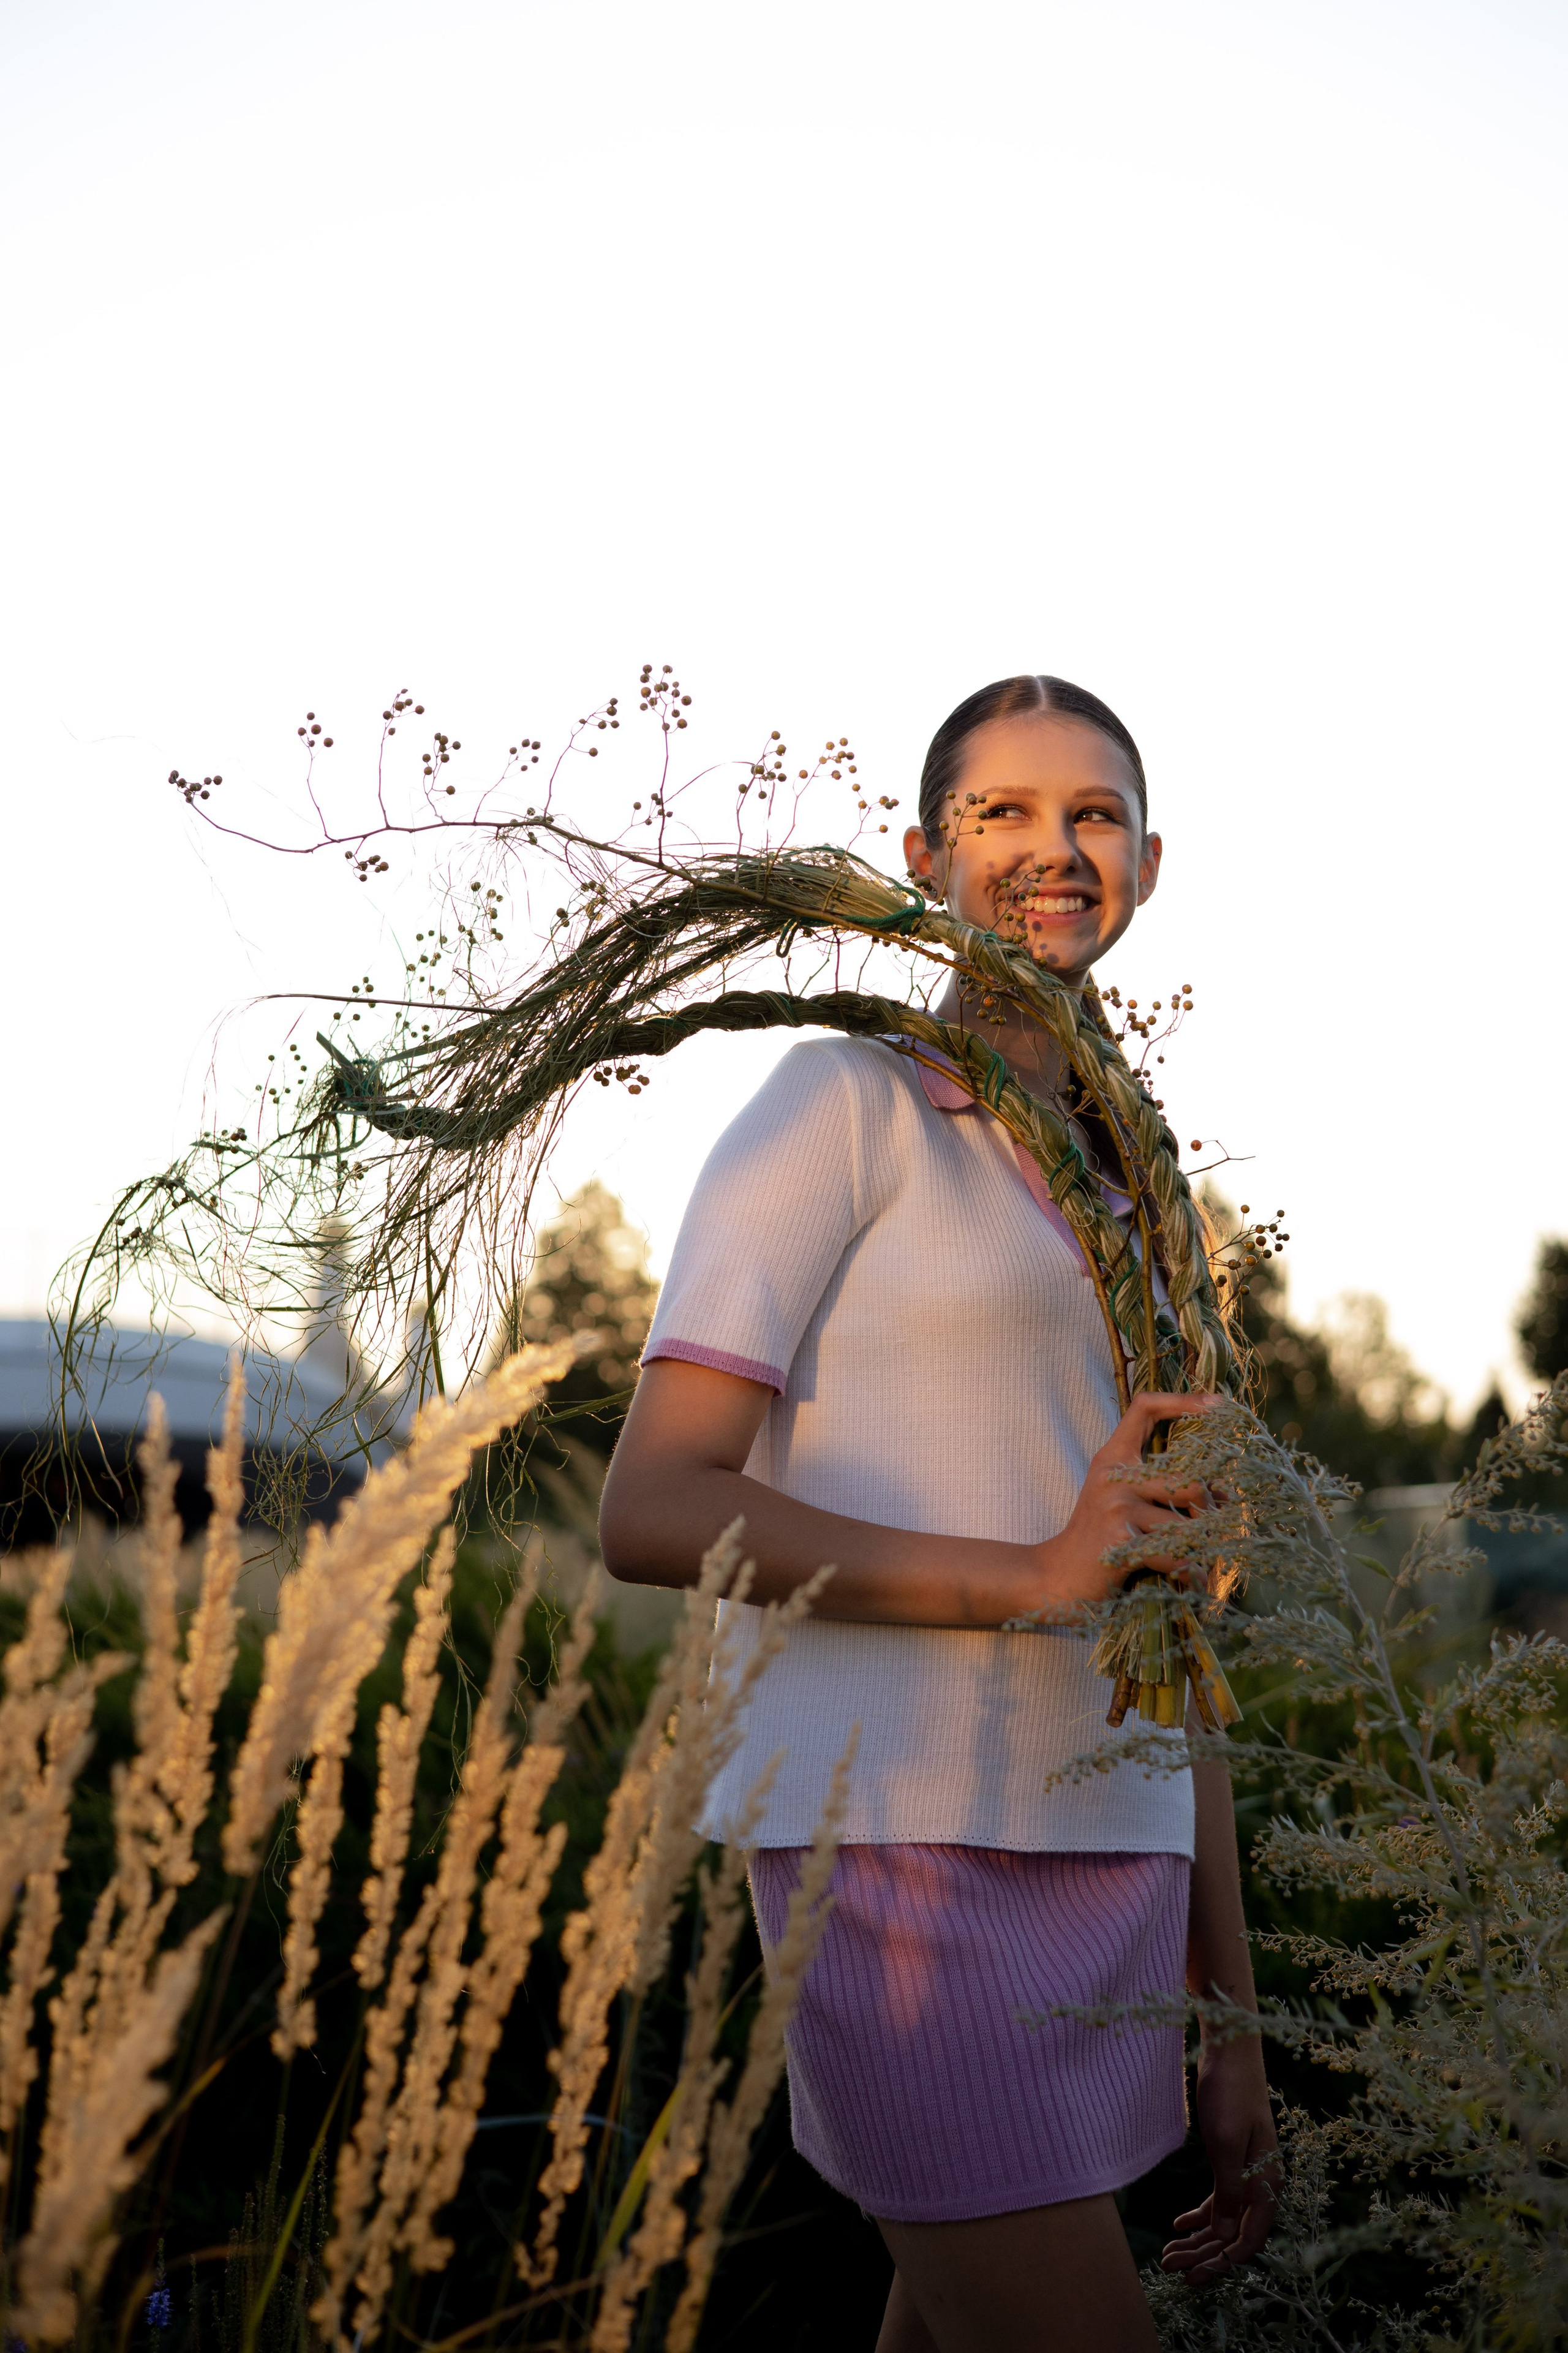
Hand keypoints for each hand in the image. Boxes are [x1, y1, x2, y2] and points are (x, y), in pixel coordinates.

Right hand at [1035, 1390, 1222, 1612]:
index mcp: (1112, 1457)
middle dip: (1210, 1513)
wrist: (1057, 1577)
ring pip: (1186, 1525)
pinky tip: (1188, 1578)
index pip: (1145, 1408)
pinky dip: (1188, 1571)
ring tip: (1200, 1561)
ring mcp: (1116, 1506)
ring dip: (1199, 1548)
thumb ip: (1160, 1487)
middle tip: (1217, 1530)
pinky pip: (1174, 1554)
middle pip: (1190, 1482)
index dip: (1182, 1401)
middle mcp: (1113, 1475)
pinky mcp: (1120, 1539)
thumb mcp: (1121, 1500)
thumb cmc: (1099, 1540)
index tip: (1217, 1404)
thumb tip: (1221, 1492)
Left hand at [1161, 2038, 1278, 2283]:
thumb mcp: (1226, 2146)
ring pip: (1225, 2219)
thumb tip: (1228, 2237)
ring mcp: (1247, 2172)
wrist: (1230, 2049)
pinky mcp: (1232, 2159)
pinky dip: (1201, 2215)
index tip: (1192, 2278)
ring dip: (1199, 2239)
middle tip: (1169, 2268)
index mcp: (1267, 2184)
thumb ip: (1229, 2193)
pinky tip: (1178, 2224)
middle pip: (1234, 2234)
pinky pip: (1220, 2198)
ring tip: (1167, 2254)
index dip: (1222, 2264)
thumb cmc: (1230, 2093)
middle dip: (1203, 2256)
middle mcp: (1261, 2183)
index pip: (1249, 2240)